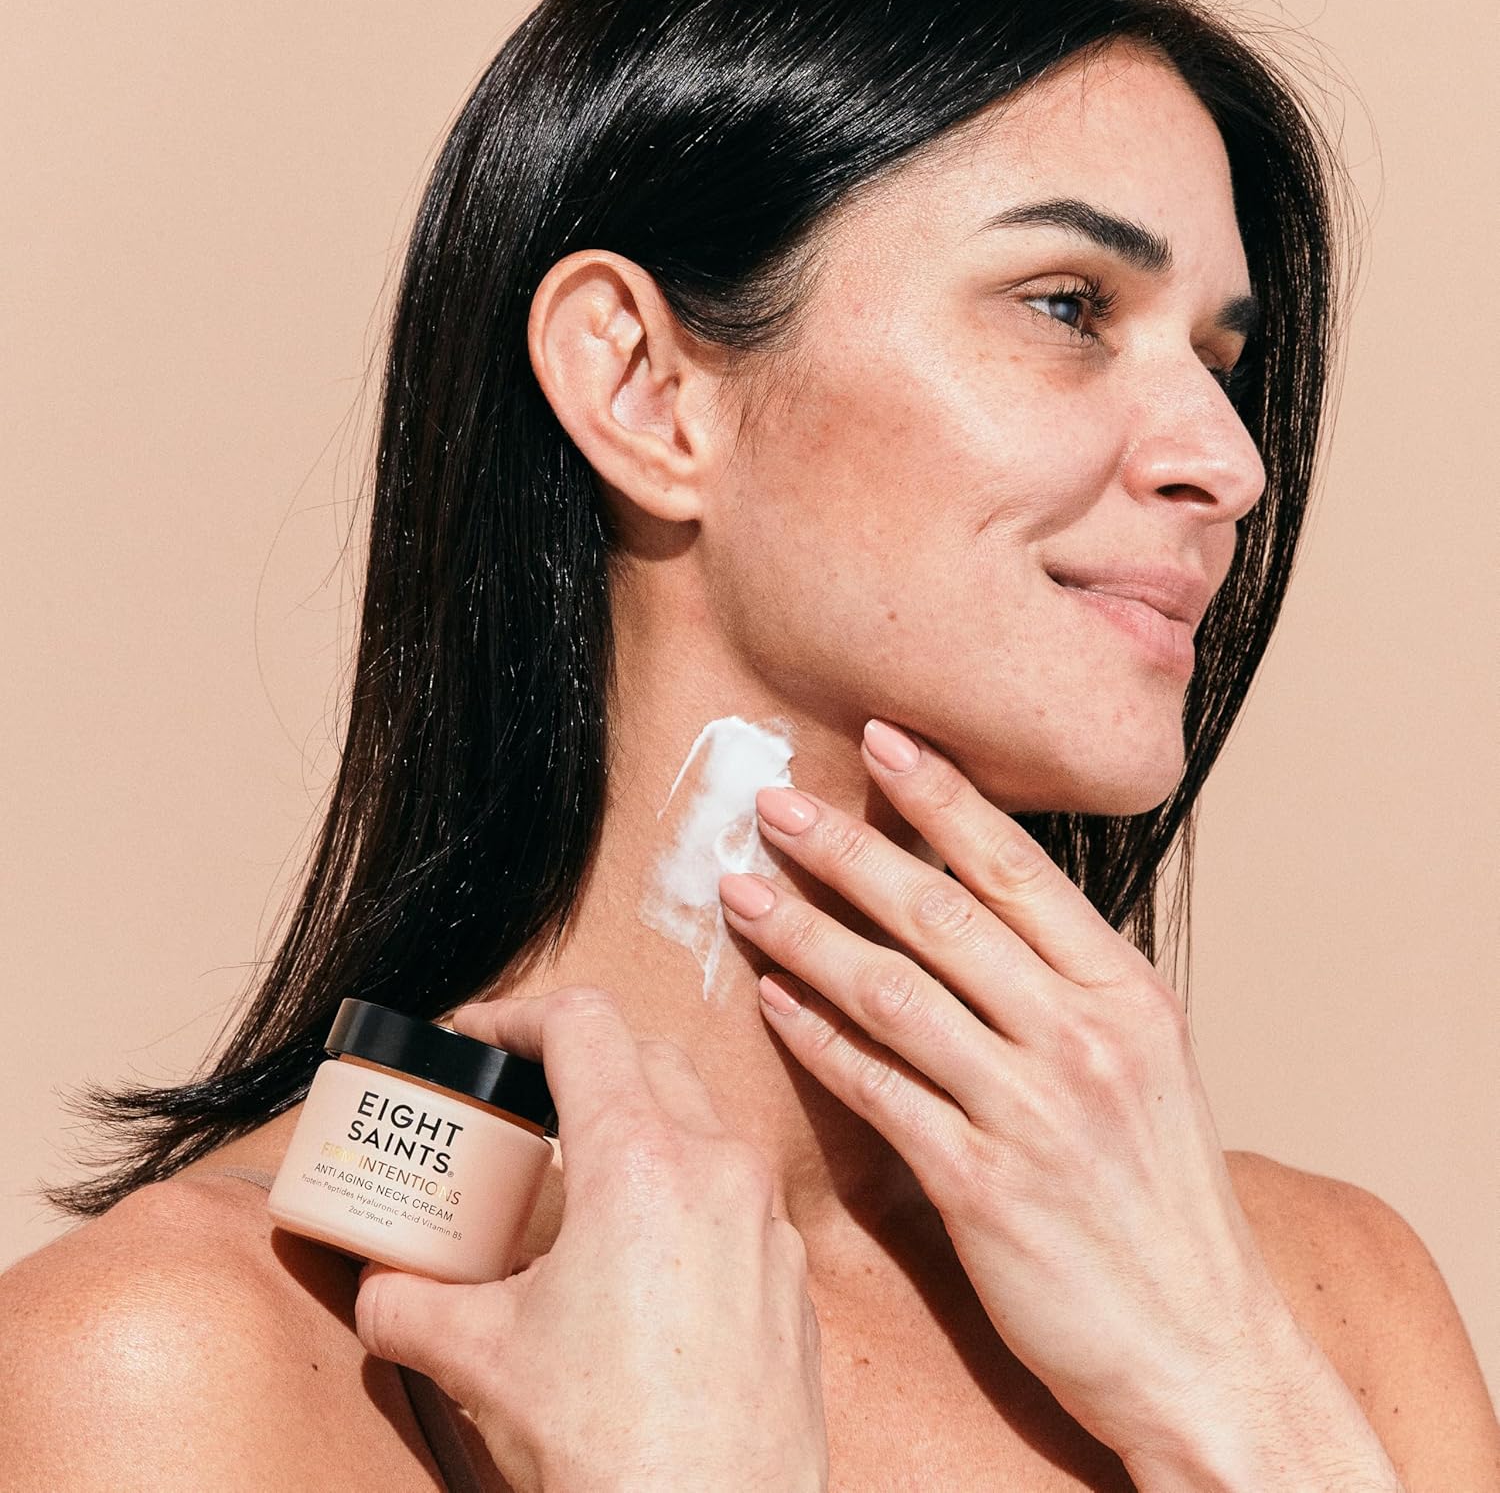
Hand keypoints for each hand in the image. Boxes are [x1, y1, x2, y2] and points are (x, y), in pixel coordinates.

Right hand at [354, 986, 827, 1492]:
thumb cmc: (610, 1444)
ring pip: (701, 1122)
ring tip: (580, 1185)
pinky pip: (736, 1196)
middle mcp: (717, 1167)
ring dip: (640, 1124)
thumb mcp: (482, 1361)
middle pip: (649, 1055)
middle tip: (525, 1105)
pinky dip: (686, 1192)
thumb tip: (380, 1289)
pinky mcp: (791, 1273)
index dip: (517, 1015)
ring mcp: (766, 1219)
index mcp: (639, 1159)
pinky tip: (644, 1259)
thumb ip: (411, 1304)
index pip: (582, 1024)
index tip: (477, 1038)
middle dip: (581, 1061)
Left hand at [715, 716, 1297, 1465]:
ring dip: (807, 932)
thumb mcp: (1146, 1066)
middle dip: (847, 848)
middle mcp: (1082, 1037)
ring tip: (742, 891)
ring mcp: (1032, 1111)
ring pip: (893, 991)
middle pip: (941, 914)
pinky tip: (773, 1001)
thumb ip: (1067, 986)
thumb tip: (977, 905)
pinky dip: (818, 1038)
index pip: (1017, 869)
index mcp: (1127, 995)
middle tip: (775, 802)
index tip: (881, 740)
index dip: (942, 798)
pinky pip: (878, 1089)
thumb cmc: (1161, 1201)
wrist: (1202, 1346)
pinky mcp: (981, 1186)